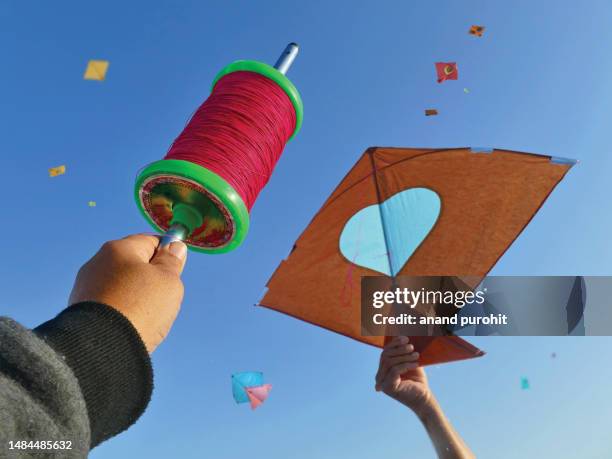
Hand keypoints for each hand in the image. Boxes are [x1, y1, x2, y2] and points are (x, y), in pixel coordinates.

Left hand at [68, 234, 187, 352]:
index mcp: (119, 248)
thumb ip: (172, 261)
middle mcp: (97, 262)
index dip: (167, 252)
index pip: (150, 240)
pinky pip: (109, 303)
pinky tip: (128, 324)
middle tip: (163, 297)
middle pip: (133, 263)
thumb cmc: (140, 307)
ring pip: (120, 284)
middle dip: (150, 277)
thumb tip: (174, 247)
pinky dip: (120, 310)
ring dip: (134, 295)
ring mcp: (85, 286)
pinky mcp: (79, 309)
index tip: (176, 269)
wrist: (101, 347)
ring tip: (144, 316)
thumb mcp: (168, 280)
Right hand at [375, 337, 431, 415]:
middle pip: (385, 356)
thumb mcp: (409, 362)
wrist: (424, 397)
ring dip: (404, 356)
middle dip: (399, 349)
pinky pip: (394, 370)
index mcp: (383, 369)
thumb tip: (402, 334)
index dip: (394, 343)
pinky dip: (406, 365)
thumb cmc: (417, 379)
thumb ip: (403, 351)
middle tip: (412, 347)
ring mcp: (382, 382)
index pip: (385, 352)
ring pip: (389, 362)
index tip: (406, 338)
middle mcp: (380, 375)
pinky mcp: (388, 387)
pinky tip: (416, 364)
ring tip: (416, 355)